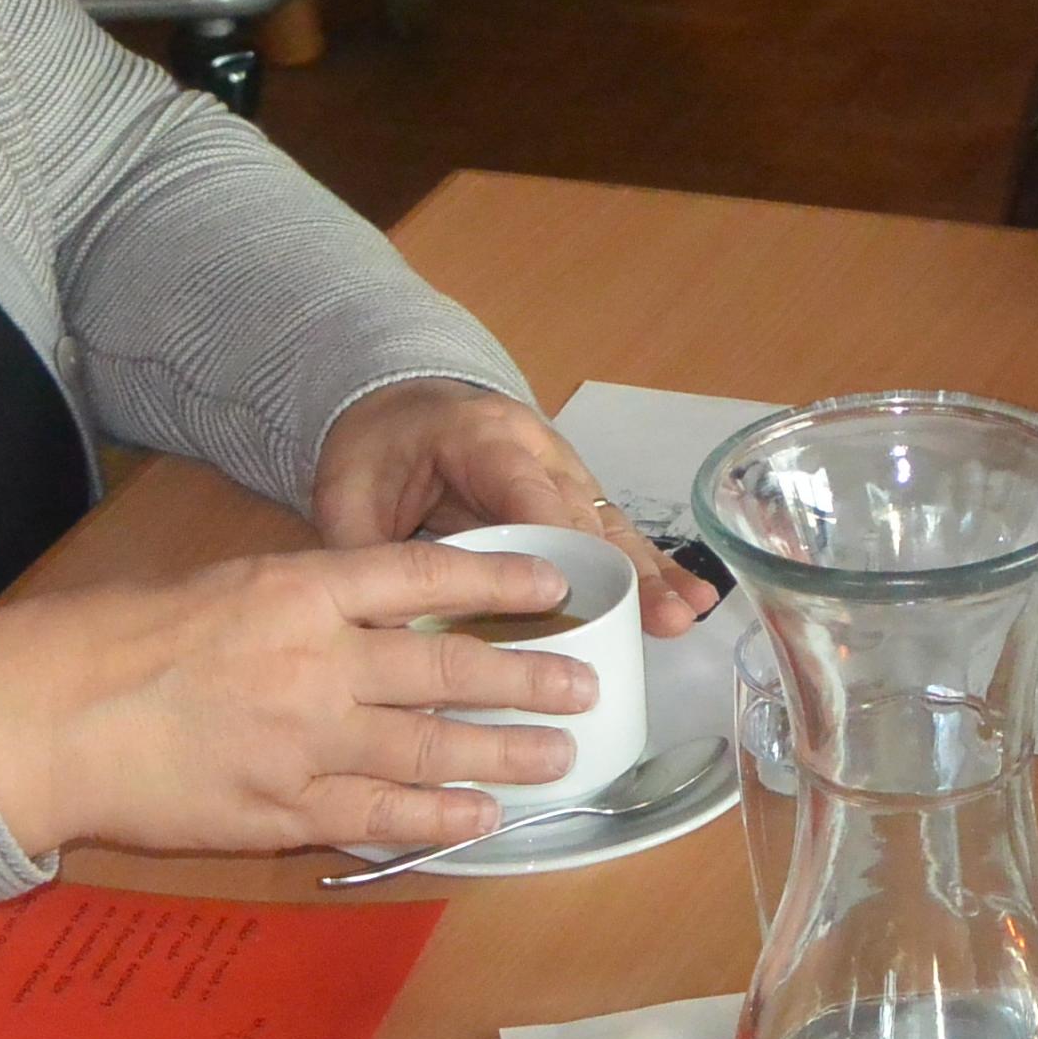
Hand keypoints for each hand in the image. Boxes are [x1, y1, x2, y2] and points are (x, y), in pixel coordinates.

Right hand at [0, 538, 602, 853]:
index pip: (422, 574)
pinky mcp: (283, 809)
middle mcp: (317, 662)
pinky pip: (381, 814)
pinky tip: (481, 816)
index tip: (552, 579)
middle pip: (448, 666)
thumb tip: (375, 618)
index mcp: (298, 589)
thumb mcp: (222, 585)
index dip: (497, 575)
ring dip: (505, 752)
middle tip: (585, 682)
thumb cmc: (120, 639)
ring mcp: (306, 742)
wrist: (51, 718)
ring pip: (431, 746)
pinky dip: (439, 816)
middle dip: (526, 675)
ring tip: (560, 754)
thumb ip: (302, 603)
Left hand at [317, 378, 715, 634]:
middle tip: (658, 618)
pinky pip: (612, 533)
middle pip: (582, 513)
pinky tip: (691, 600)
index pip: (524, 491)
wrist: (395, 405)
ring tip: (686, 617)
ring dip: (648, 575)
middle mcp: (535, 450)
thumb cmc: (375, 449)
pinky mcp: (572, 497)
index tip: (576, 594)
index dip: (555, 541)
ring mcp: (561, 471)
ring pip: (608, 525)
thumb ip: (363, 552)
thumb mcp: (346, 492)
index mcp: (479, 438)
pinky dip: (649, 568)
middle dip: (621, 569)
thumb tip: (377, 632)